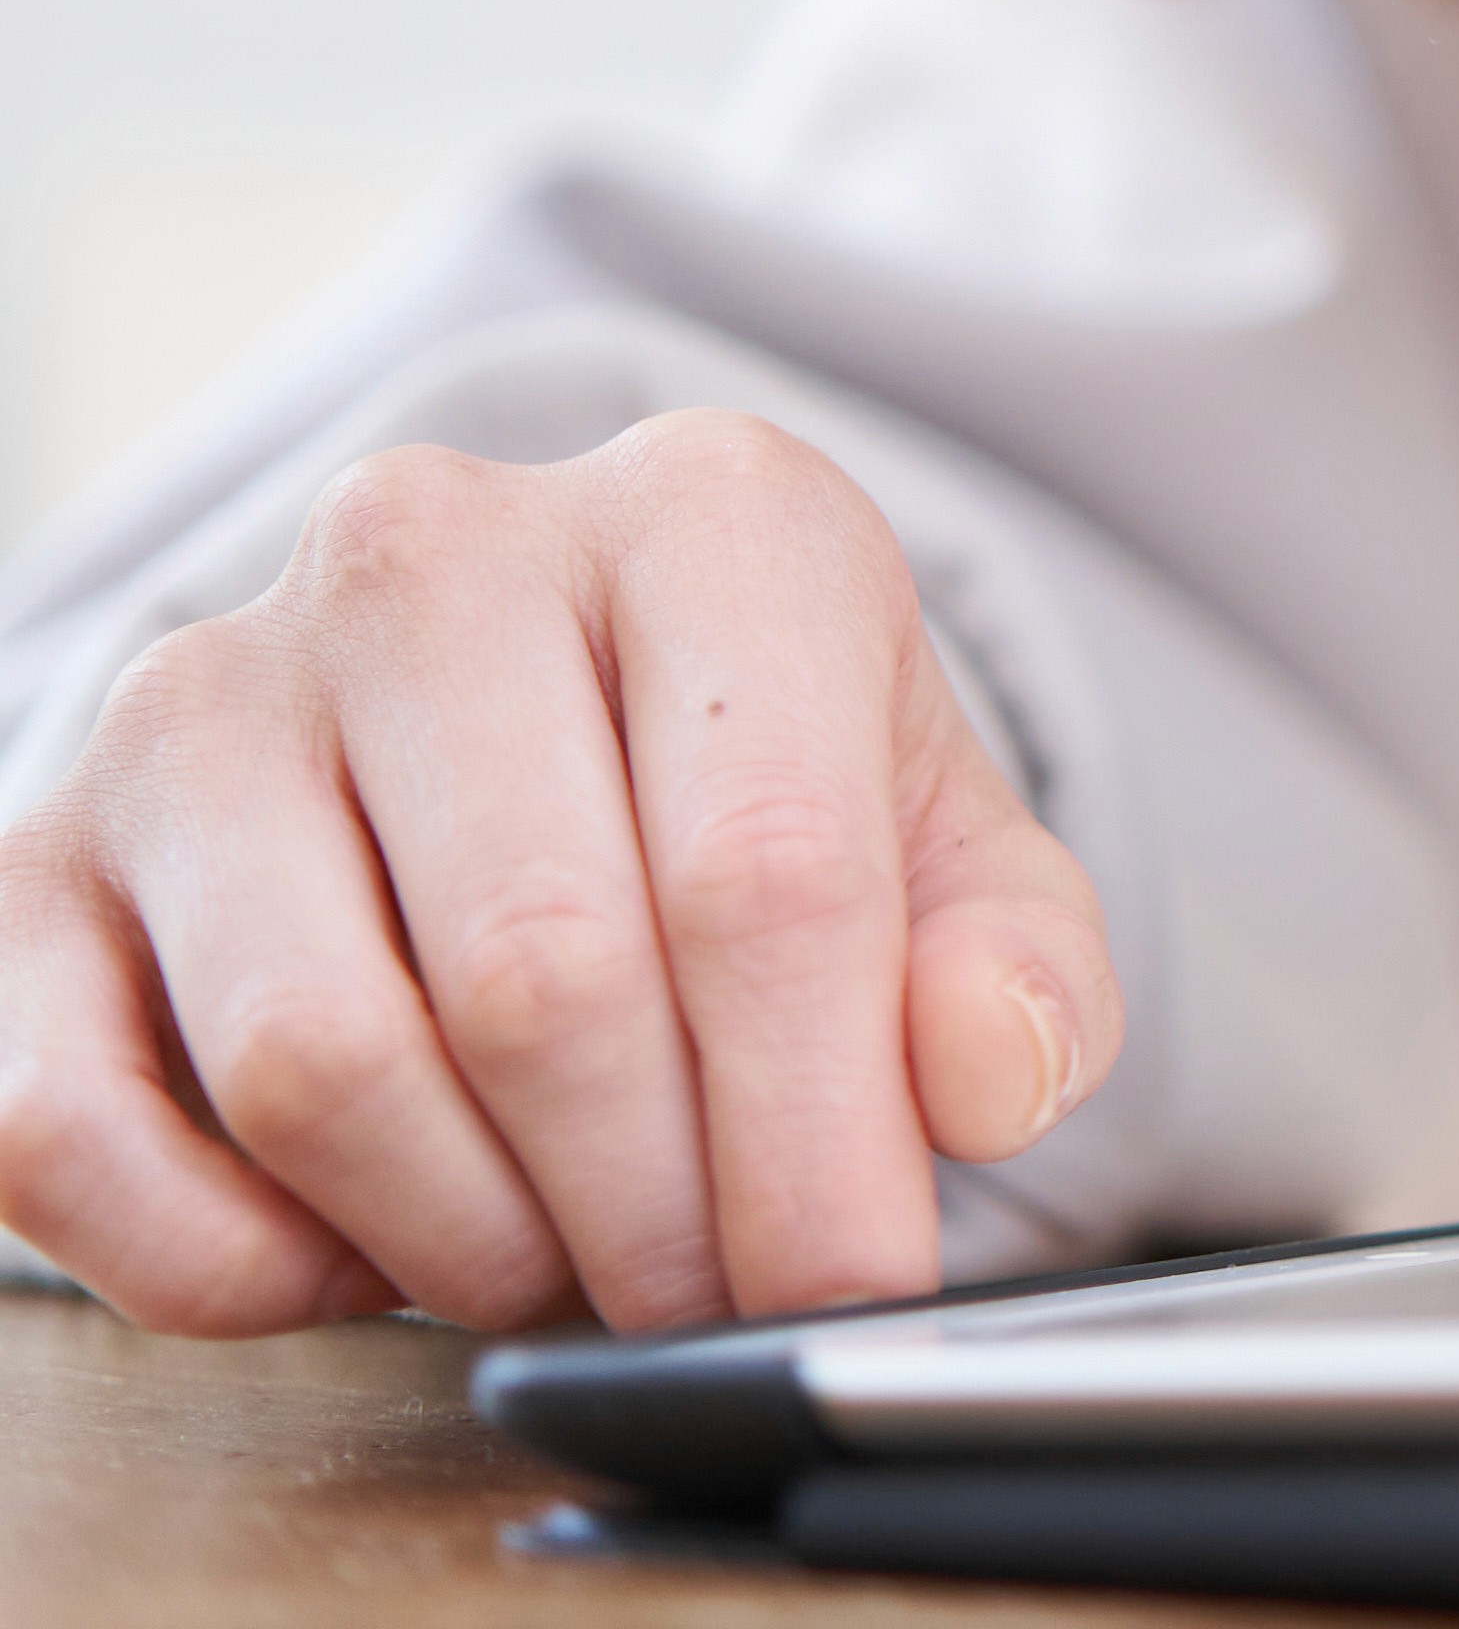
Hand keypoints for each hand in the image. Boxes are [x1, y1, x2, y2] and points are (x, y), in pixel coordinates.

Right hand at [0, 413, 1113, 1337]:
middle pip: (544, 980)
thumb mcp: (943, 843)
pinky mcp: (36, 857)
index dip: (815, 1136)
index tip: (848, 1282)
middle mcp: (429, 556)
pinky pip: (78, 1138)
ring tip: (559, 1249)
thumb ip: (1017, 966)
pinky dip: (233, 1258)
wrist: (531, 713)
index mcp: (700, 516)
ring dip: (462, 1235)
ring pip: (318, 1063)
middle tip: (705, 1288)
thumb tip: (991, 1073)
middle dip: (653, 1207)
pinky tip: (360, 1239)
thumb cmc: (747, 790)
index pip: (765, 871)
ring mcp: (204, 698)